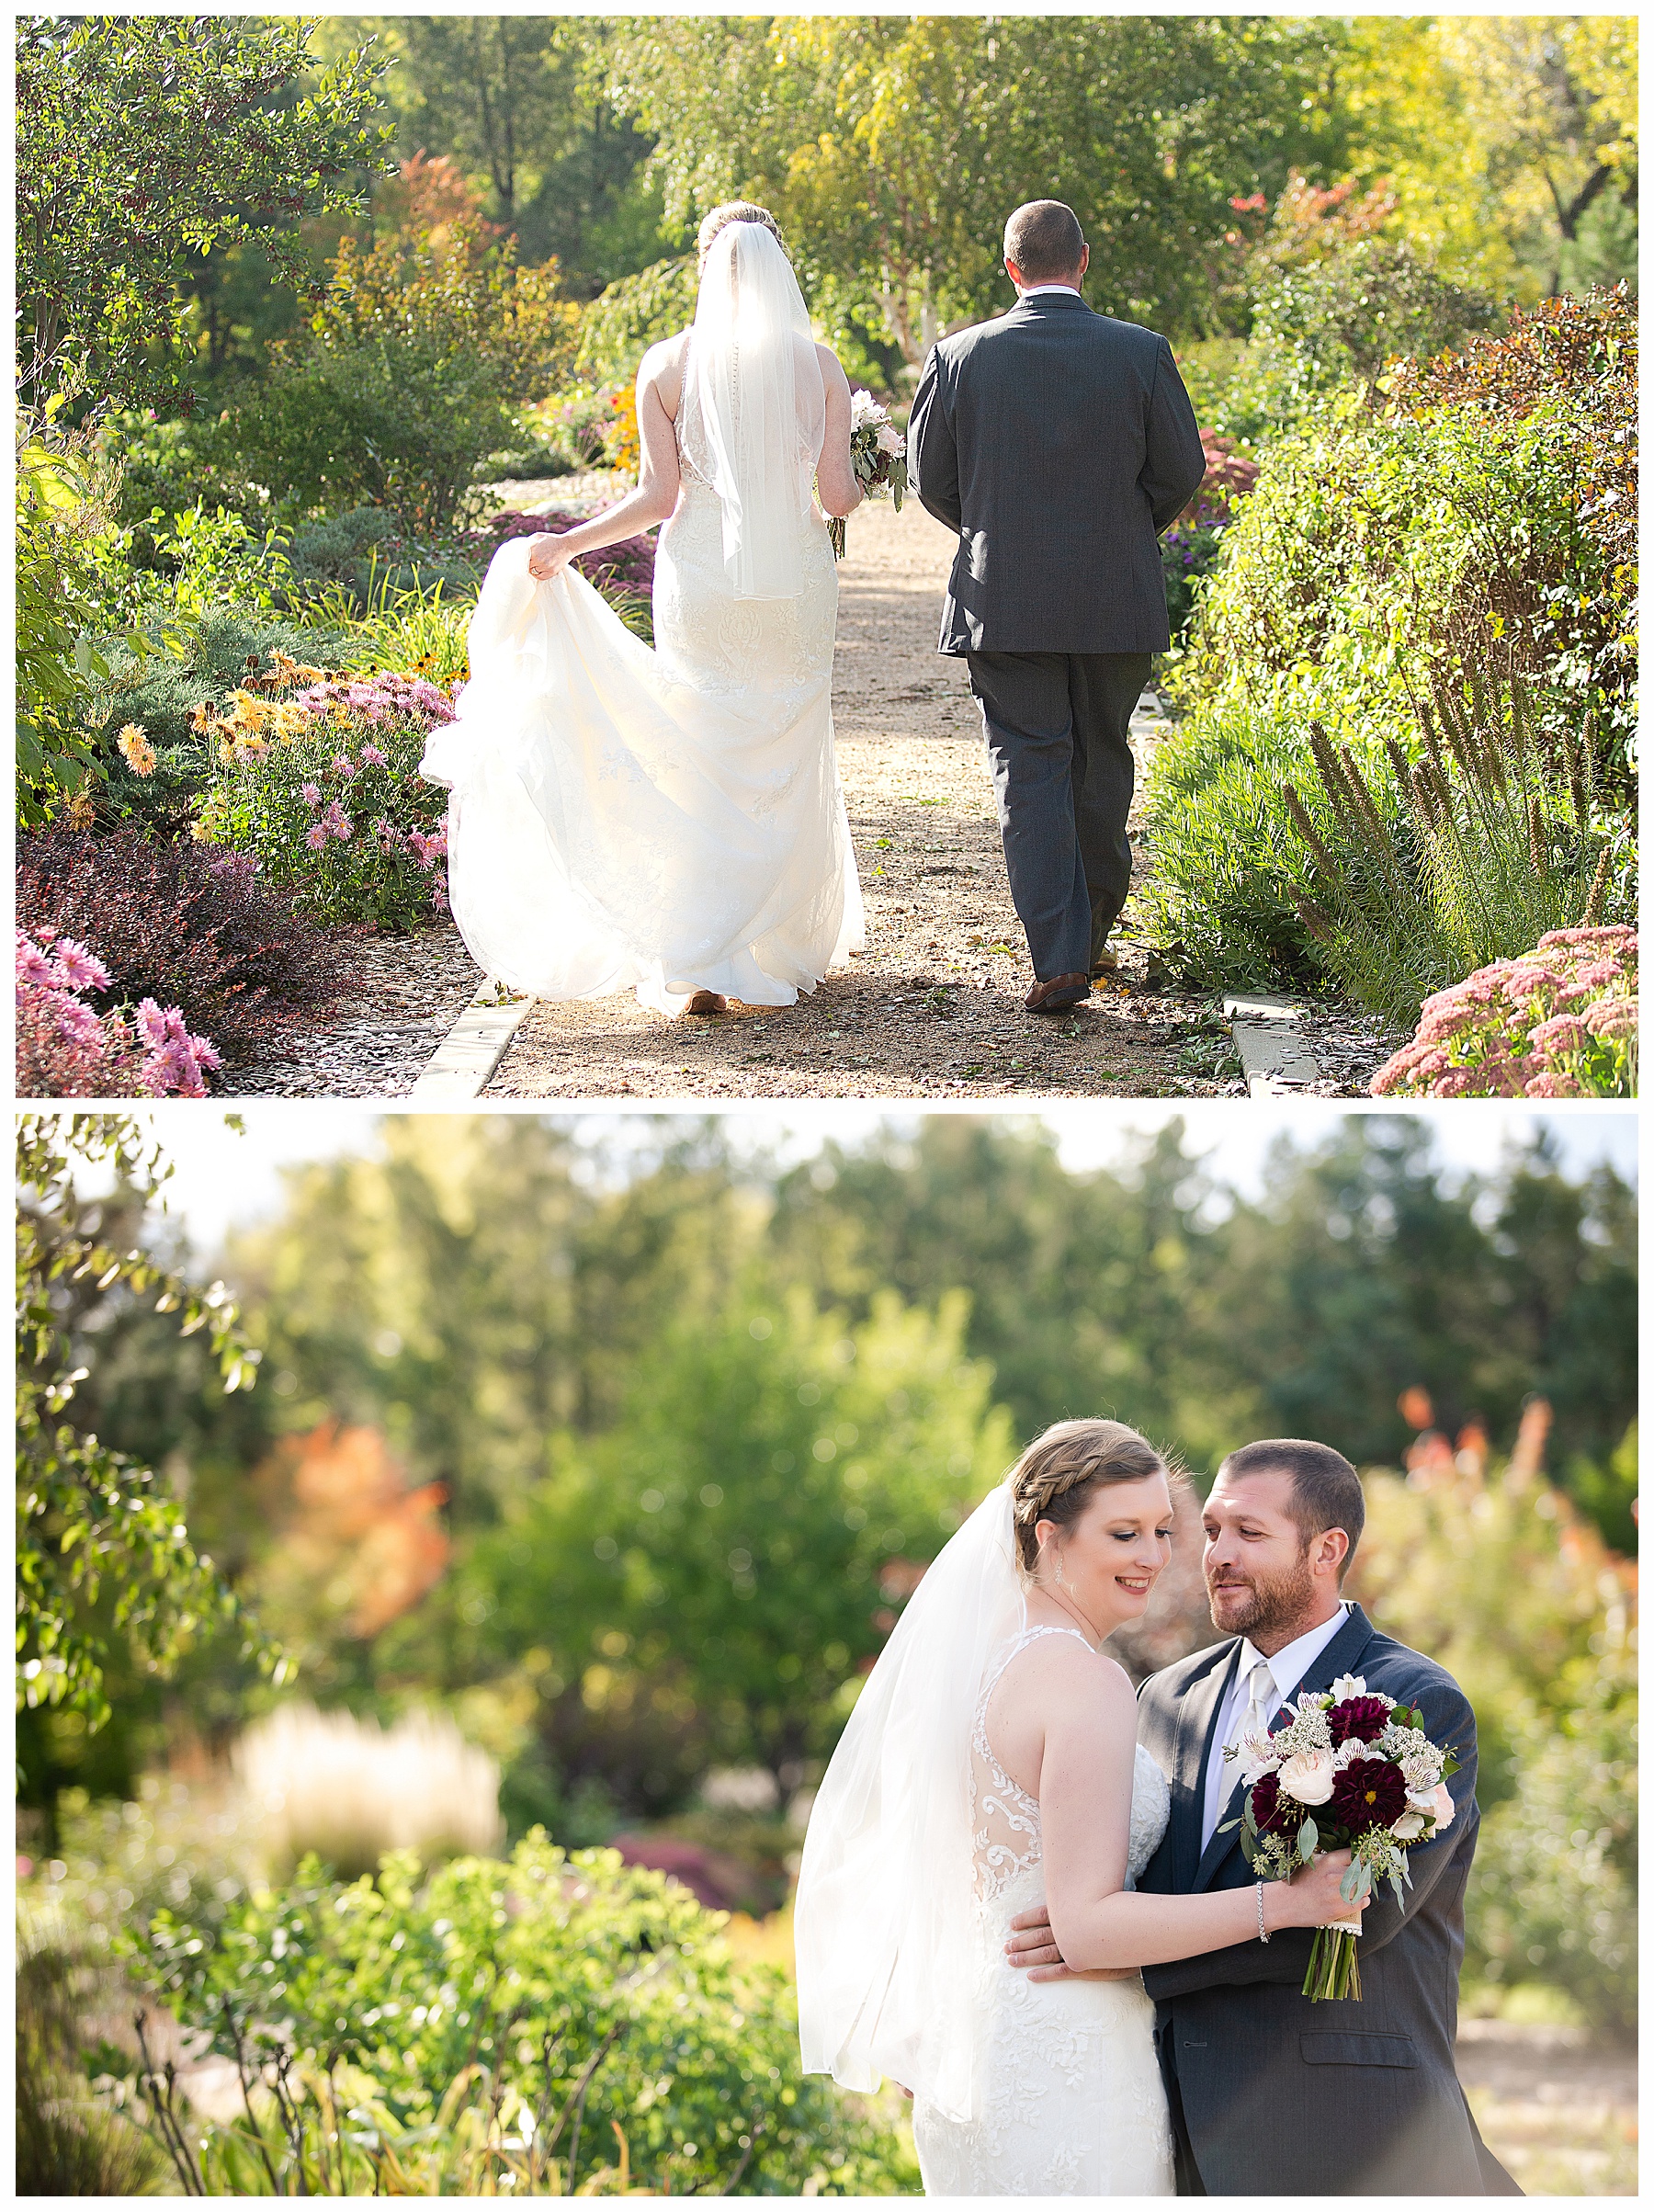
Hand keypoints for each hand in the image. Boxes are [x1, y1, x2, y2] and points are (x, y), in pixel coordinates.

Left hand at [526, 531, 574, 581]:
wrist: (567, 544)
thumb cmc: (551, 539)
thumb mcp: (538, 536)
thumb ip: (528, 541)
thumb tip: (519, 547)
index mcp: (533, 550)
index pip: (522, 559)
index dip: (523, 559)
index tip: (524, 559)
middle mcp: (538, 559)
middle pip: (527, 566)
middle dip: (529, 564)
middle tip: (531, 562)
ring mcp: (545, 566)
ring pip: (533, 572)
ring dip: (534, 569)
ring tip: (537, 565)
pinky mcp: (552, 571)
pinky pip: (541, 577)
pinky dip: (539, 575)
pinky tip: (540, 570)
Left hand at [1005, 1906, 1137, 1982]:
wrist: (1138, 1935)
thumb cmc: (1119, 1912)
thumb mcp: (1099, 1898)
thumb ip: (1082, 1896)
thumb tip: (1070, 1886)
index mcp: (1069, 1913)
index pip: (1041, 1915)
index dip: (1024, 1920)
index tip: (1011, 1924)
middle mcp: (1067, 1930)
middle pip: (1037, 1936)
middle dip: (1020, 1941)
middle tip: (1006, 1947)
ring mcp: (1073, 1949)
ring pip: (1043, 1954)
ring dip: (1025, 1957)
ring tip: (1011, 1960)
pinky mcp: (1082, 1966)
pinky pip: (1058, 1972)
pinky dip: (1044, 1975)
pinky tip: (1031, 1977)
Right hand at [1281, 1847, 1370, 1929]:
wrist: (1285, 1903)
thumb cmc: (1298, 1881)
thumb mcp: (1313, 1861)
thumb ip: (1332, 1858)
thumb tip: (1352, 1855)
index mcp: (1329, 1860)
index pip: (1358, 1854)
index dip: (1367, 1855)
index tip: (1373, 1855)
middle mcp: (1336, 1875)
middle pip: (1364, 1871)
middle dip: (1364, 1874)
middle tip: (1359, 1877)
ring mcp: (1339, 1893)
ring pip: (1365, 1887)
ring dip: (1363, 1888)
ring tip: (1354, 1889)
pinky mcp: (1340, 1909)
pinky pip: (1363, 1902)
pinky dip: (1362, 1900)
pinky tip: (1354, 1899)